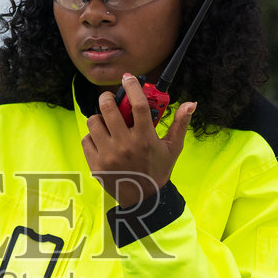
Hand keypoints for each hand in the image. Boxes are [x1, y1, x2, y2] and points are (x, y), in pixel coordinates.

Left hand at [81, 73, 195, 205]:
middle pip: (108, 108)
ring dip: (99, 118)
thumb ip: (180, 124)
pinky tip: (102, 140)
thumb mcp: (172, 148)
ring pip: (93, 122)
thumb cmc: (158, 170)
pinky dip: (92, 137)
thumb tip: (191, 103)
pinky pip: (86, 140)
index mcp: (145, 138)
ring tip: (106, 123)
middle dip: (108, 98)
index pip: (138, 105)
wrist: (144, 200)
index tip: (128, 77)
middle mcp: (125, 145)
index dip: (132, 87)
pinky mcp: (96, 165)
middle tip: (110, 99)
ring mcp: (108, 155)